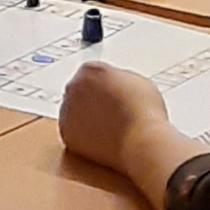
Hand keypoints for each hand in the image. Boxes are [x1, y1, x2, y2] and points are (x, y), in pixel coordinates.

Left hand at [59, 58, 169, 184]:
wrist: (141, 139)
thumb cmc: (143, 111)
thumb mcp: (136, 81)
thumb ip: (117, 79)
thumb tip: (114, 86)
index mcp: (89, 70)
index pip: (91, 74)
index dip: (104, 86)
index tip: (111, 95)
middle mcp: (73, 87)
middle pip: (79, 91)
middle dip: (92, 101)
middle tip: (110, 113)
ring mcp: (66, 110)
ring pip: (74, 112)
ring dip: (86, 119)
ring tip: (110, 128)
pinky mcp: (66, 132)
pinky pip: (73, 132)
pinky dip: (84, 136)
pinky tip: (102, 139)